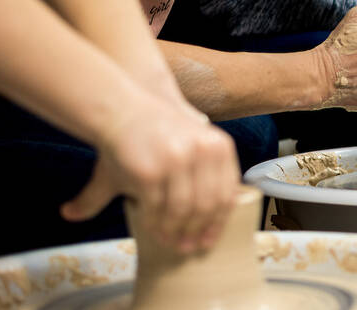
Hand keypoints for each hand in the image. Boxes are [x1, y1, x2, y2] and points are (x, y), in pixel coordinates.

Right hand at [60, 97, 239, 253]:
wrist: (120, 109)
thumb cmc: (156, 132)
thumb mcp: (192, 144)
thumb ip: (210, 173)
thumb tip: (235, 202)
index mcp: (219, 146)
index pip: (227, 194)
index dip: (219, 222)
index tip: (209, 239)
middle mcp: (203, 152)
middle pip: (207, 206)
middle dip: (197, 232)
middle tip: (187, 247)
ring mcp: (177, 161)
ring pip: (183, 211)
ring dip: (175, 232)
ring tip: (170, 242)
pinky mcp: (150, 171)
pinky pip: (157, 208)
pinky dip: (155, 224)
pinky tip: (153, 230)